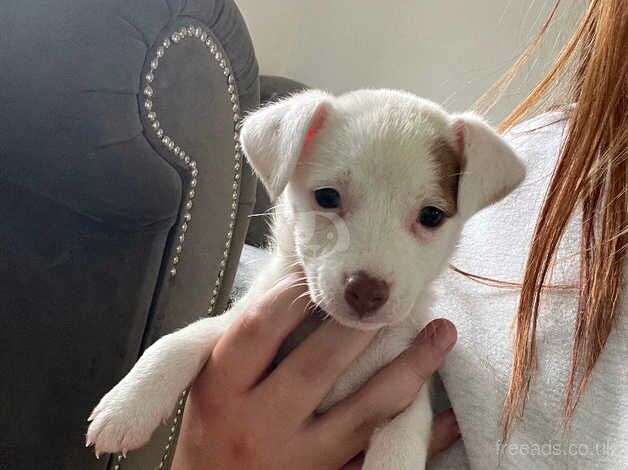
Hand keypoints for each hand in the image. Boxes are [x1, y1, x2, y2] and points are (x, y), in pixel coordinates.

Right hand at [172, 274, 457, 468]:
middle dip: (360, 325)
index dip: (294, 294)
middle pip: (317, 363)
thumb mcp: (211, 383)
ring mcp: (299, 458)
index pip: (260, 328)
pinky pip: (382, 455)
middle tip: (391, 297)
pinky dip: (424, 436)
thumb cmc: (210, 433)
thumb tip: (298, 289)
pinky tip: (450, 413)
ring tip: (441, 333)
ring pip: (364, 409)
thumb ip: (246, 343)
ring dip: (410, 368)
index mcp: (223, 390)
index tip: (323, 273)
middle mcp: (259, 423)